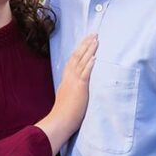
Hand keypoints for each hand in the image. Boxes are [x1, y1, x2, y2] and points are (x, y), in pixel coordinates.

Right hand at [36, 34, 96, 153]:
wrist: (59, 122)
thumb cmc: (63, 115)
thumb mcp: (67, 98)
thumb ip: (71, 91)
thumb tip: (76, 90)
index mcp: (66, 80)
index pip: (73, 61)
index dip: (80, 50)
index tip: (86, 41)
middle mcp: (69, 78)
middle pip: (77, 57)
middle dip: (85, 44)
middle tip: (93, 34)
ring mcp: (73, 82)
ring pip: (81, 62)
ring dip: (89, 50)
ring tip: (96, 40)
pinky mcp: (79, 88)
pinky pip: (85, 73)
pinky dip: (89, 64)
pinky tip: (94, 56)